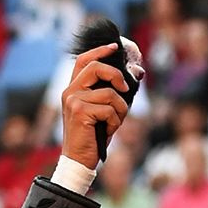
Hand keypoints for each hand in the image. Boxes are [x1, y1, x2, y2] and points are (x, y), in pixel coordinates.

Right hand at [59, 43, 131, 171]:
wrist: (79, 160)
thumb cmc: (93, 138)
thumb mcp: (103, 112)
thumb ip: (113, 93)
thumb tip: (137, 74)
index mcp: (73, 89)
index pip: (83, 61)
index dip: (100, 51)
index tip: (114, 47)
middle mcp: (70, 92)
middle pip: (96, 68)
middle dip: (117, 76)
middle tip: (126, 89)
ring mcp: (73, 101)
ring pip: (109, 93)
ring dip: (120, 110)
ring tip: (113, 123)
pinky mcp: (80, 111)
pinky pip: (109, 109)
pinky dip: (115, 123)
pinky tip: (107, 132)